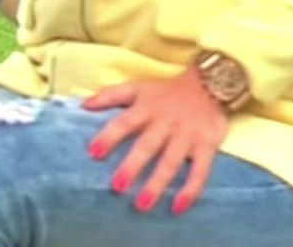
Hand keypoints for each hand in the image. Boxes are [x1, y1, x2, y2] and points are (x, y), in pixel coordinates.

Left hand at [83, 71, 229, 215]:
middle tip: (117, 187)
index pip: (124, 122)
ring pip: (171, 161)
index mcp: (147, 109)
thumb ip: (111, 95)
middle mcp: (166, 123)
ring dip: (157, 183)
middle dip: (133, 166)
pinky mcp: (207, 145)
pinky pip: (200, 171)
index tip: (93, 153)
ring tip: (142, 205)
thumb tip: (83, 105)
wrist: (210, 85)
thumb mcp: (138, 88)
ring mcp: (187, 135)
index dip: (109, 136)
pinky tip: (177, 207)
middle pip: (148, 145)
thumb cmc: (166, 92)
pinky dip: (190, 190)